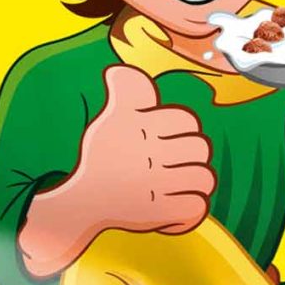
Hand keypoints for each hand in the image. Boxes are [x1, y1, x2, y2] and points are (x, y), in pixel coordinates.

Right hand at [69, 65, 216, 233]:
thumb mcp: (111, 116)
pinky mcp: (157, 213)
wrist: (81, 200)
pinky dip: (193, 206)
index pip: (186, 120)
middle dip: (193, 151)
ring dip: (197, 179)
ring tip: (182, 179)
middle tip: (176, 157)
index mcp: (143, 128)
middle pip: (200, 148)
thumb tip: (119, 71)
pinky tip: (181, 201)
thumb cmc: (100, 156)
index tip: (167, 135)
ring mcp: (155, 186)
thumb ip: (127, 90)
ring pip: (203, 178)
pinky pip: (194, 207)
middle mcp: (151, 155)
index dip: (182, 126)